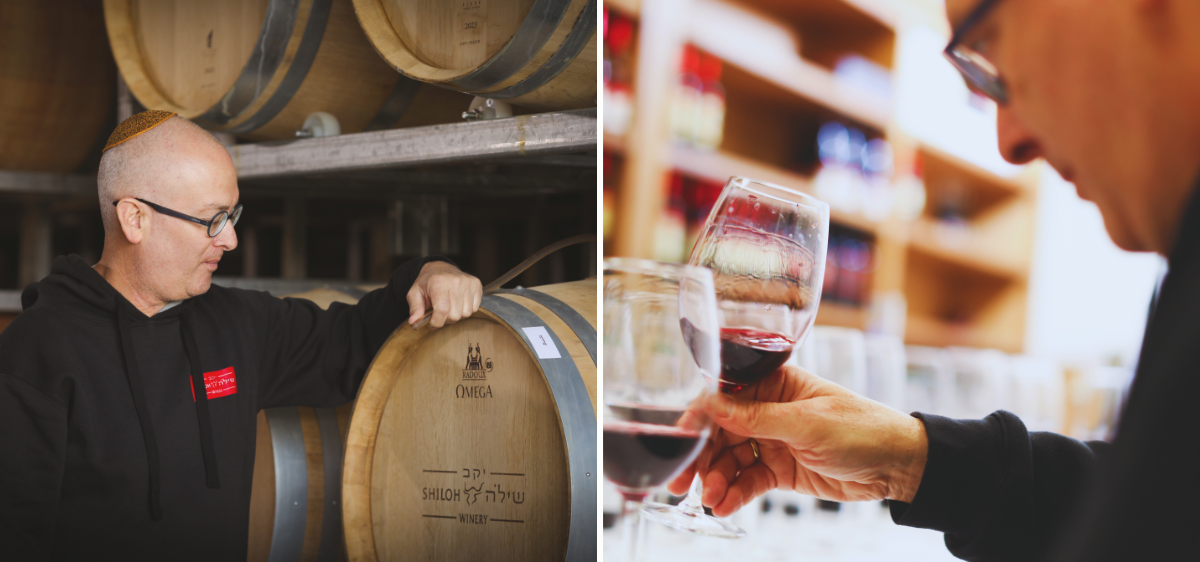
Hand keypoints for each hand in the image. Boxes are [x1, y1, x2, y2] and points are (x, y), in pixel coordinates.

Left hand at [406, 261, 482, 327]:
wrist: (440, 268)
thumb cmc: (427, 283)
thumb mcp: (414, 294)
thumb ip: (415, 308)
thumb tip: (414, 322)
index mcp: (438, 282)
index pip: (442, 311)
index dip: (437, 322)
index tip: (432, 323)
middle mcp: (455, 281)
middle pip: (455, 315)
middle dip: (446, 319)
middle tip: (440, 313)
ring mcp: (468, 282)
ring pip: (466, 314)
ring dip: (456, 315)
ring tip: (449, 307)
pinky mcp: (476, 284)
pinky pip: (474, 308)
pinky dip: (466, 309)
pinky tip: (458, 302)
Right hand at [666, 365, 927, 516]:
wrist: (899, 466)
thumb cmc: (863, 428)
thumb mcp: (807, 422)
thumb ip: (756, 418)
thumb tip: (711, 406)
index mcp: (773, 385)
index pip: (723, 397)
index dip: (698, 418)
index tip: (679, 441)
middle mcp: (767, 410)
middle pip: (719, 432)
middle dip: (699, 457)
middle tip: (681, 482)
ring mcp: (772, 441)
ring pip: (729, 460)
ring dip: (715, 480)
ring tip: (710, 501)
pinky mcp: (779, 470)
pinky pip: (748, 481)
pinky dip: (734, 494)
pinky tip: (724, 506)